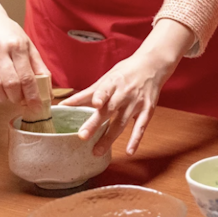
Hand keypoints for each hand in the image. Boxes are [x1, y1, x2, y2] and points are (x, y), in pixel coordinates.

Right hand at [0, 0, 48, 104]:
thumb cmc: (9, 34)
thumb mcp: (28, 45)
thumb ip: (38, 65)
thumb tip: (47, 87)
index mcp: (18, 46)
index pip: (27, 76)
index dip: (32, 95)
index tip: (36, 107)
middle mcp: (0, 50)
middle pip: (10, 82)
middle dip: (17, 97)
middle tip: (19, 99)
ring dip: (1, 96)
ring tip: (6, 96)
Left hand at [61, 20, 189, 155]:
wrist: (152, 65)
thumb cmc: (125, 73)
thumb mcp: (107, 78)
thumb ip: (88, 94)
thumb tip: (65, 104)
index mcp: (113, 83)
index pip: (105, 90)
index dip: (100, 96)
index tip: (95, 104)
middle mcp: (125, 93)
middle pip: (110, 110)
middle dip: (96, 123)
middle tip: (83, 136)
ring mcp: (137, 103)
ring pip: (122, 122)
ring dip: (110, 138)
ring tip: (97, 151)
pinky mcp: (148, 110)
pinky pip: (141, 127)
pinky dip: (135, 139)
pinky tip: (129, 151)